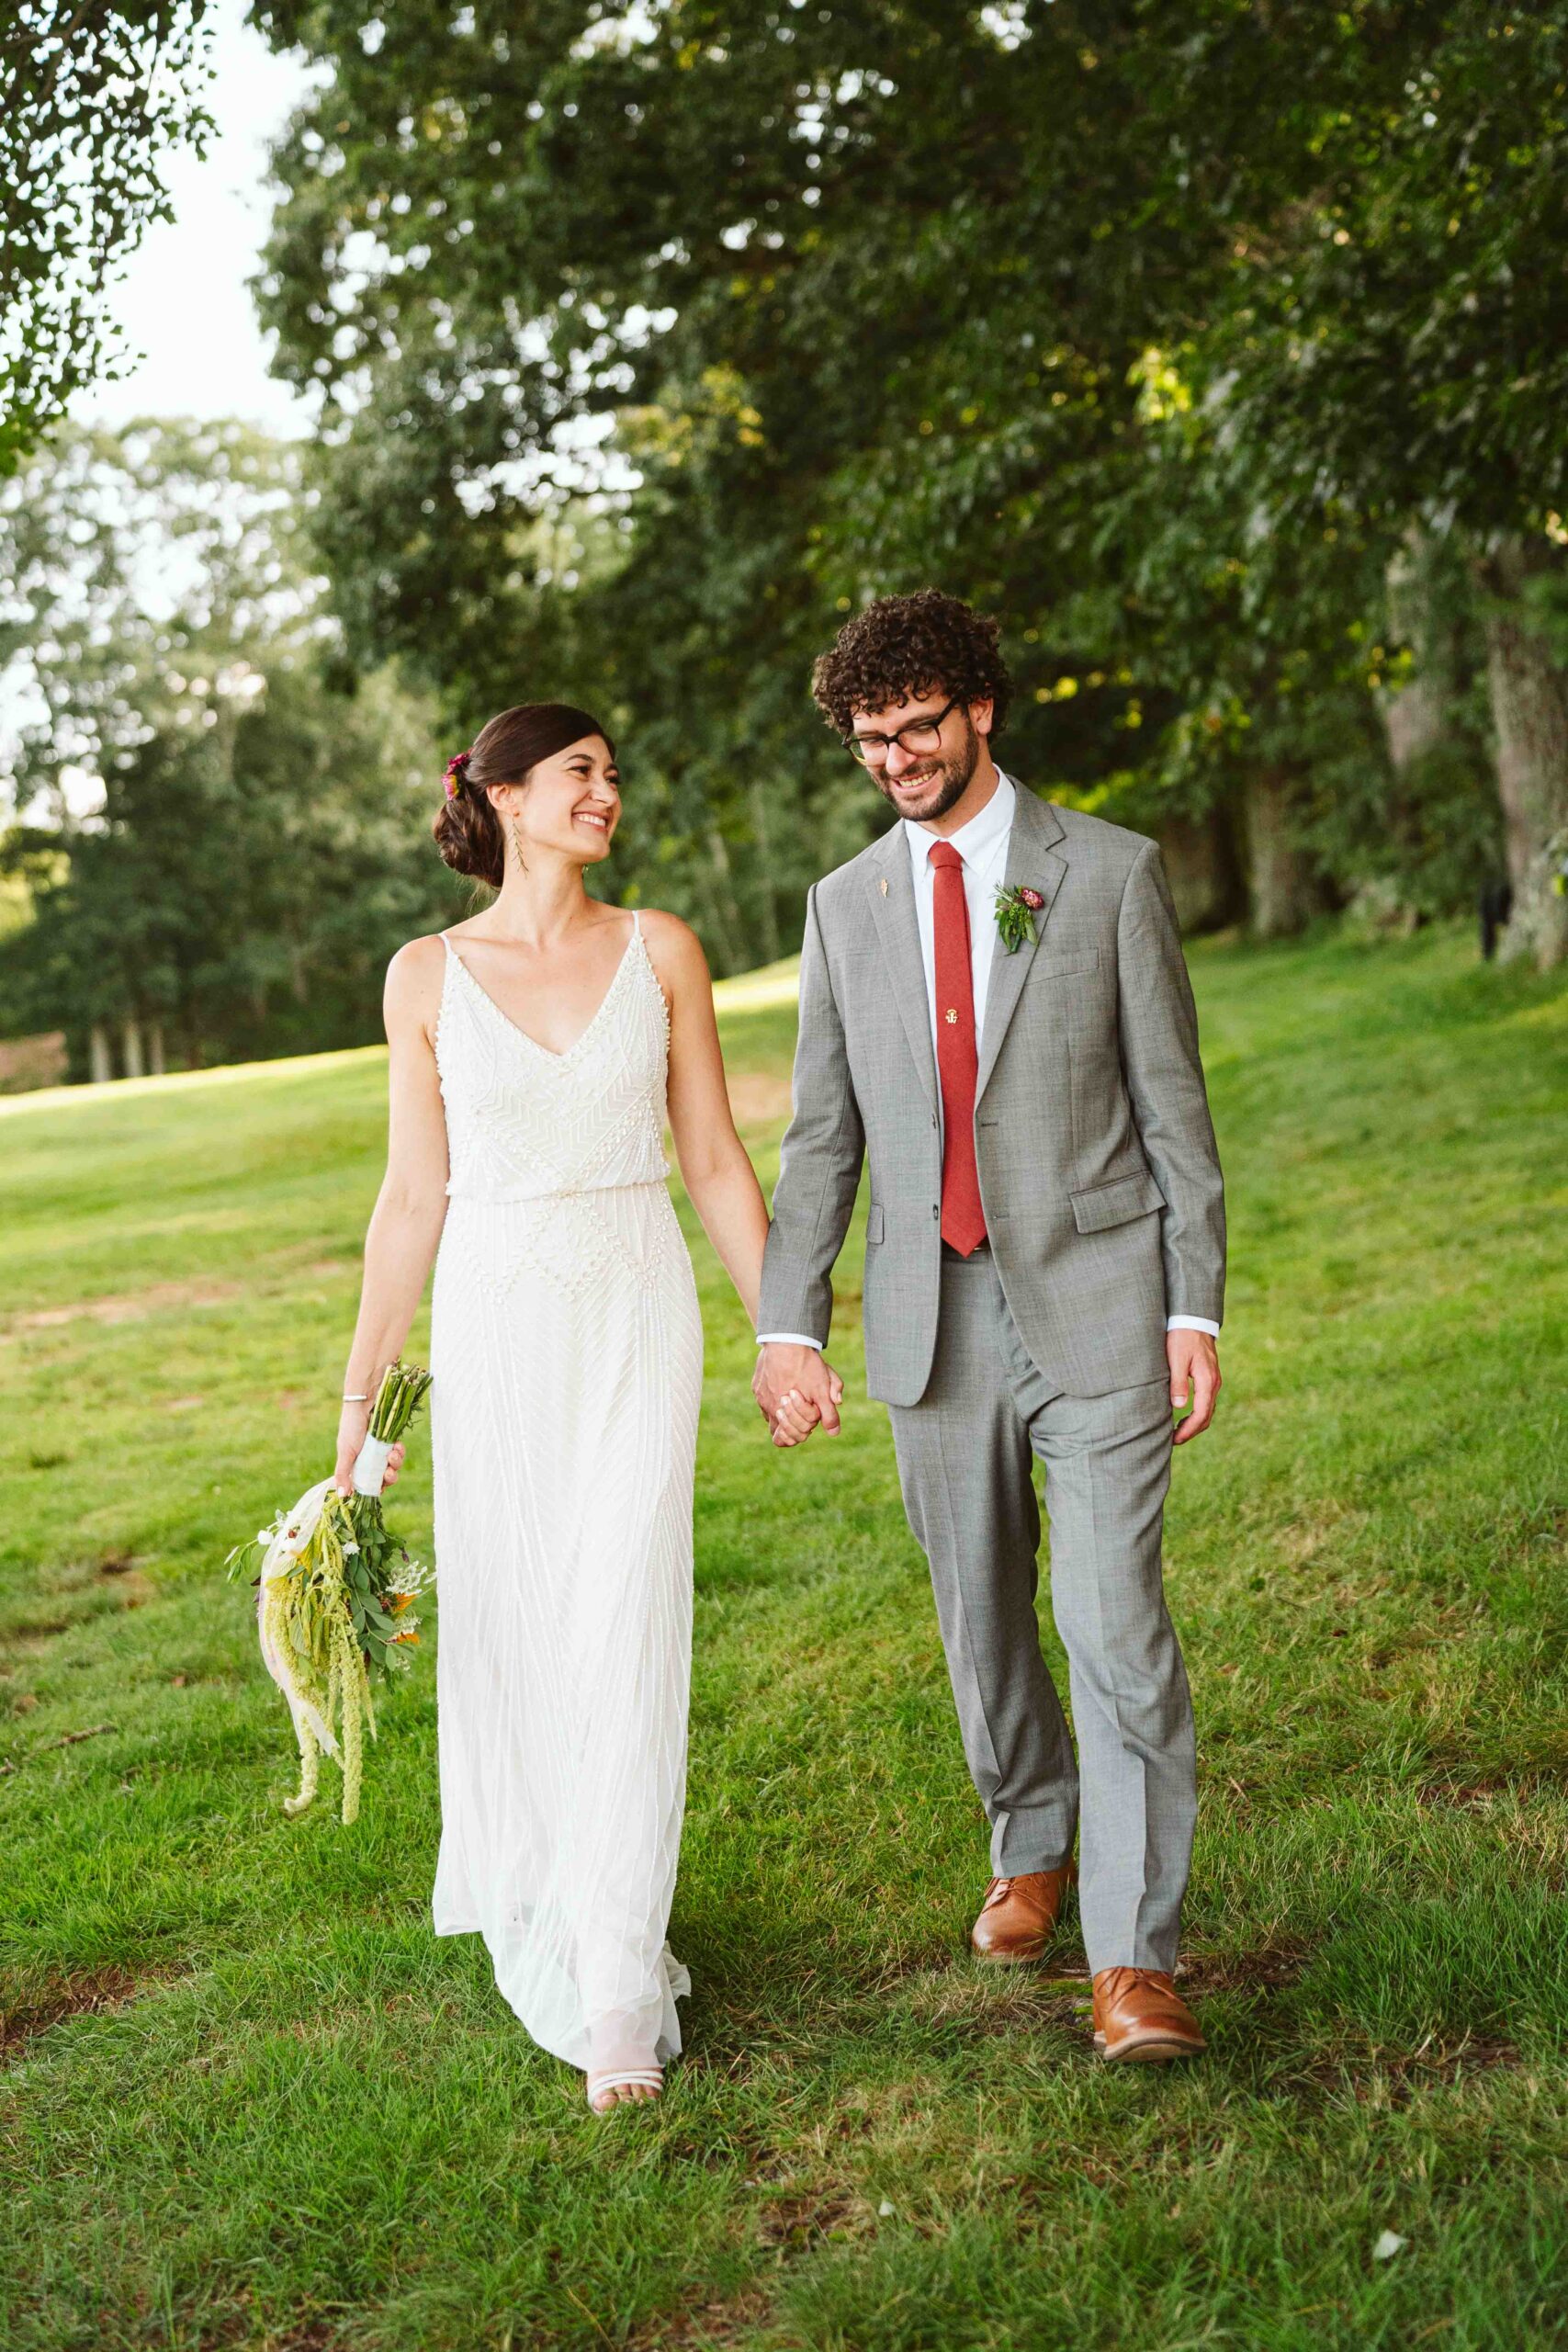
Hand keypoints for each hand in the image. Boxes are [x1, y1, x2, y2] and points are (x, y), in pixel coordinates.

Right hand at [333, 1402, 406, 1496]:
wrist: (364, 1403)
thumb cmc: (351, 1427)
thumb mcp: (345, 1452)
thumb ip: (343, 1473)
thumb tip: (342, 1496)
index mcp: (357, 1465)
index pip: (369, 1484)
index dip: (377, 1488)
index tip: (381, 1488)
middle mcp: (370, 1460)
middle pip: (384, 1478)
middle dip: (389, 1477)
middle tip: (388, 1472)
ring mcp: (382, 1451)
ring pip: (394, 1466)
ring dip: (395, 1463)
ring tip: (392, 1454)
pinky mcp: (391, 1442)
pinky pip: (400, 1453)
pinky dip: (400, 1452)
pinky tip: (396, 1446)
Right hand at [753, 1343, 844, 1447]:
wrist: (786, 1339)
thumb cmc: (806, 1365)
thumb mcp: (823, 1390)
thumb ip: (829, 1414)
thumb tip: (833, 1433)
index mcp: (781, 1413)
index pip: (785, 1438)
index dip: (801, 1431)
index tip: (811, 1419)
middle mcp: (766, 1407)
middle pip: (776, 1428)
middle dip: (793, 1421)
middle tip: (804, 1407)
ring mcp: (759, 1395)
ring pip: (770, 1412)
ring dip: (783, 1410)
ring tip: (796, 1395)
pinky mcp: (757, 1383)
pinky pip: (764, 1397)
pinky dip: (775, 1395)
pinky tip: (786, 1383)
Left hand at [1168, 1329, 1220, 1444]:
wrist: (1193, 1319)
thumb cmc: (1181, 1337)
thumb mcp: (1176, 1358)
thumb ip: (1178, 1382)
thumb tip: (1178, 1407)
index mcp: (1207, 1381)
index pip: (1201, 1414)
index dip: (1188, 1431)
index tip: (1174, 1440)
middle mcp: (1214, 1383)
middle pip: (1207, 1416)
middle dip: (1191, 1431)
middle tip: (1173, 1441)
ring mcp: (1213, 1381)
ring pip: (1207, 1410)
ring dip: (1194, 1424)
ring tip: (1177, 1432)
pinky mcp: (1209, 1378)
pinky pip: (1206, 1402)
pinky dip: (1196, 1414)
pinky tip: (1183, 1416)